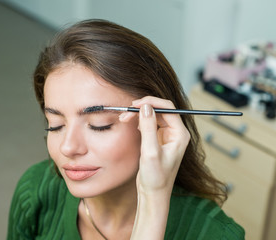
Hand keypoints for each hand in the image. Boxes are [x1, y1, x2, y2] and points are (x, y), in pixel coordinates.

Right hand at [125, 96, 190, 239]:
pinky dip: (139, 121)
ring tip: (124, 118)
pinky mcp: (157, 140)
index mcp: (180, 134)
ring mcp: (166, 136)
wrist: (153, 194)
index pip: (168, 109)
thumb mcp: (150, 152)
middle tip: (126, 112)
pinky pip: (149, 124)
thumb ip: (148, 127)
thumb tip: (146, 106)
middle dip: (142, 108)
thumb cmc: (156, 178)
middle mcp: (175, 133)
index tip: (135, 104)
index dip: (151, 103)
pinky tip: (130, 124)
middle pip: (160, 110)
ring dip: (138, 114)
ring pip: (153, 116)